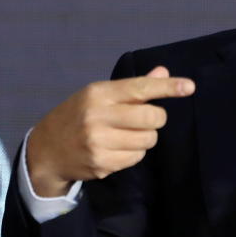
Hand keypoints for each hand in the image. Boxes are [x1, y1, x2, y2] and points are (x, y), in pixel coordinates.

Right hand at [26, 66, 195, 196]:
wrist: (46, 150)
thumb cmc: (78, 115)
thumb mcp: (100, 95)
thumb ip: (134, 86)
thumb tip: (163, 72)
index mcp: (99, 93)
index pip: (140, 88)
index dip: (167, 87)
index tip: (189, 87)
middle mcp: (98, 116)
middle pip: (152, 117)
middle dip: (156, 119)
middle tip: (144, 119)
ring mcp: (99, 142)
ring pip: (148, 140)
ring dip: (144, 138)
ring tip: (125, 135)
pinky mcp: (102, 164)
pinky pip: (137, 157)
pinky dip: (134, 153)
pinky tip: (116, 149)